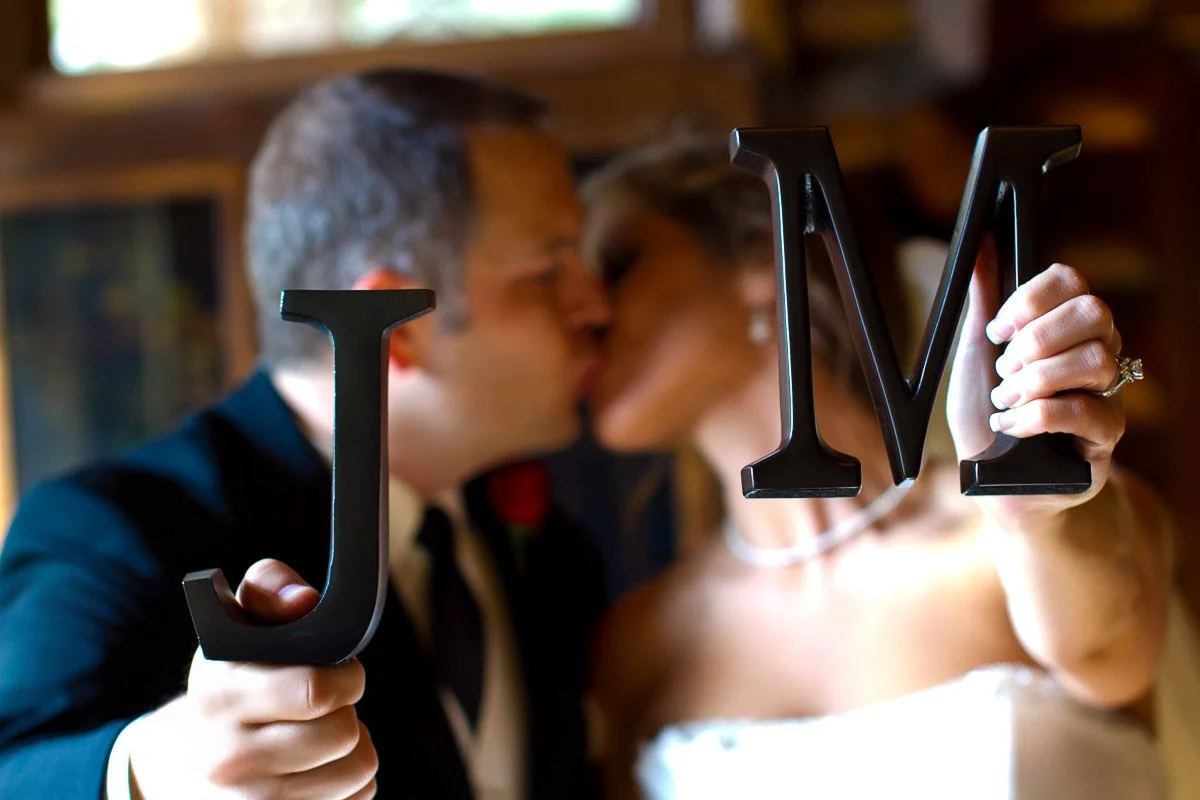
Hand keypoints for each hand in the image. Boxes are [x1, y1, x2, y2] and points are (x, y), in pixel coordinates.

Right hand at [127, 560, 377, 799]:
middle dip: (346, 712)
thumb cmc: (230, 683)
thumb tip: (302, 599)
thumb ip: (269, 590)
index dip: (346, 677)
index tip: (340, 672)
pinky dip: (349, 785)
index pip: (315, 690)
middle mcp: (228, 758)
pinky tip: (317, 772)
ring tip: (320, 738)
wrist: (179, 766)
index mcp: (219, 696)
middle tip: (324, 708)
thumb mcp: (236, 626)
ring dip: (352, 749)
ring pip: (358, 771)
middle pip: (344, 733)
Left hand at [947, 256, 1125, 525]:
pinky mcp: (1106, 439)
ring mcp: (1107, 395)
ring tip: (1004, 401)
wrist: (993, 482)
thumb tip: (979, 242)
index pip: (1072, 282)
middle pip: (1093, 313)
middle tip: (1004, 368)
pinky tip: (1012, 426)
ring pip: (1095, 360)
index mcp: (1064, 327)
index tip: (996, 330)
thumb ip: (982, 301)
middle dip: (1038, 339)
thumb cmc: (987, 414)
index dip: (1031, 300)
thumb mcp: (975, 354)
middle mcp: (1096, 352)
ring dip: (1035, 381)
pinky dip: (1038, 417)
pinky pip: (1088, 412)